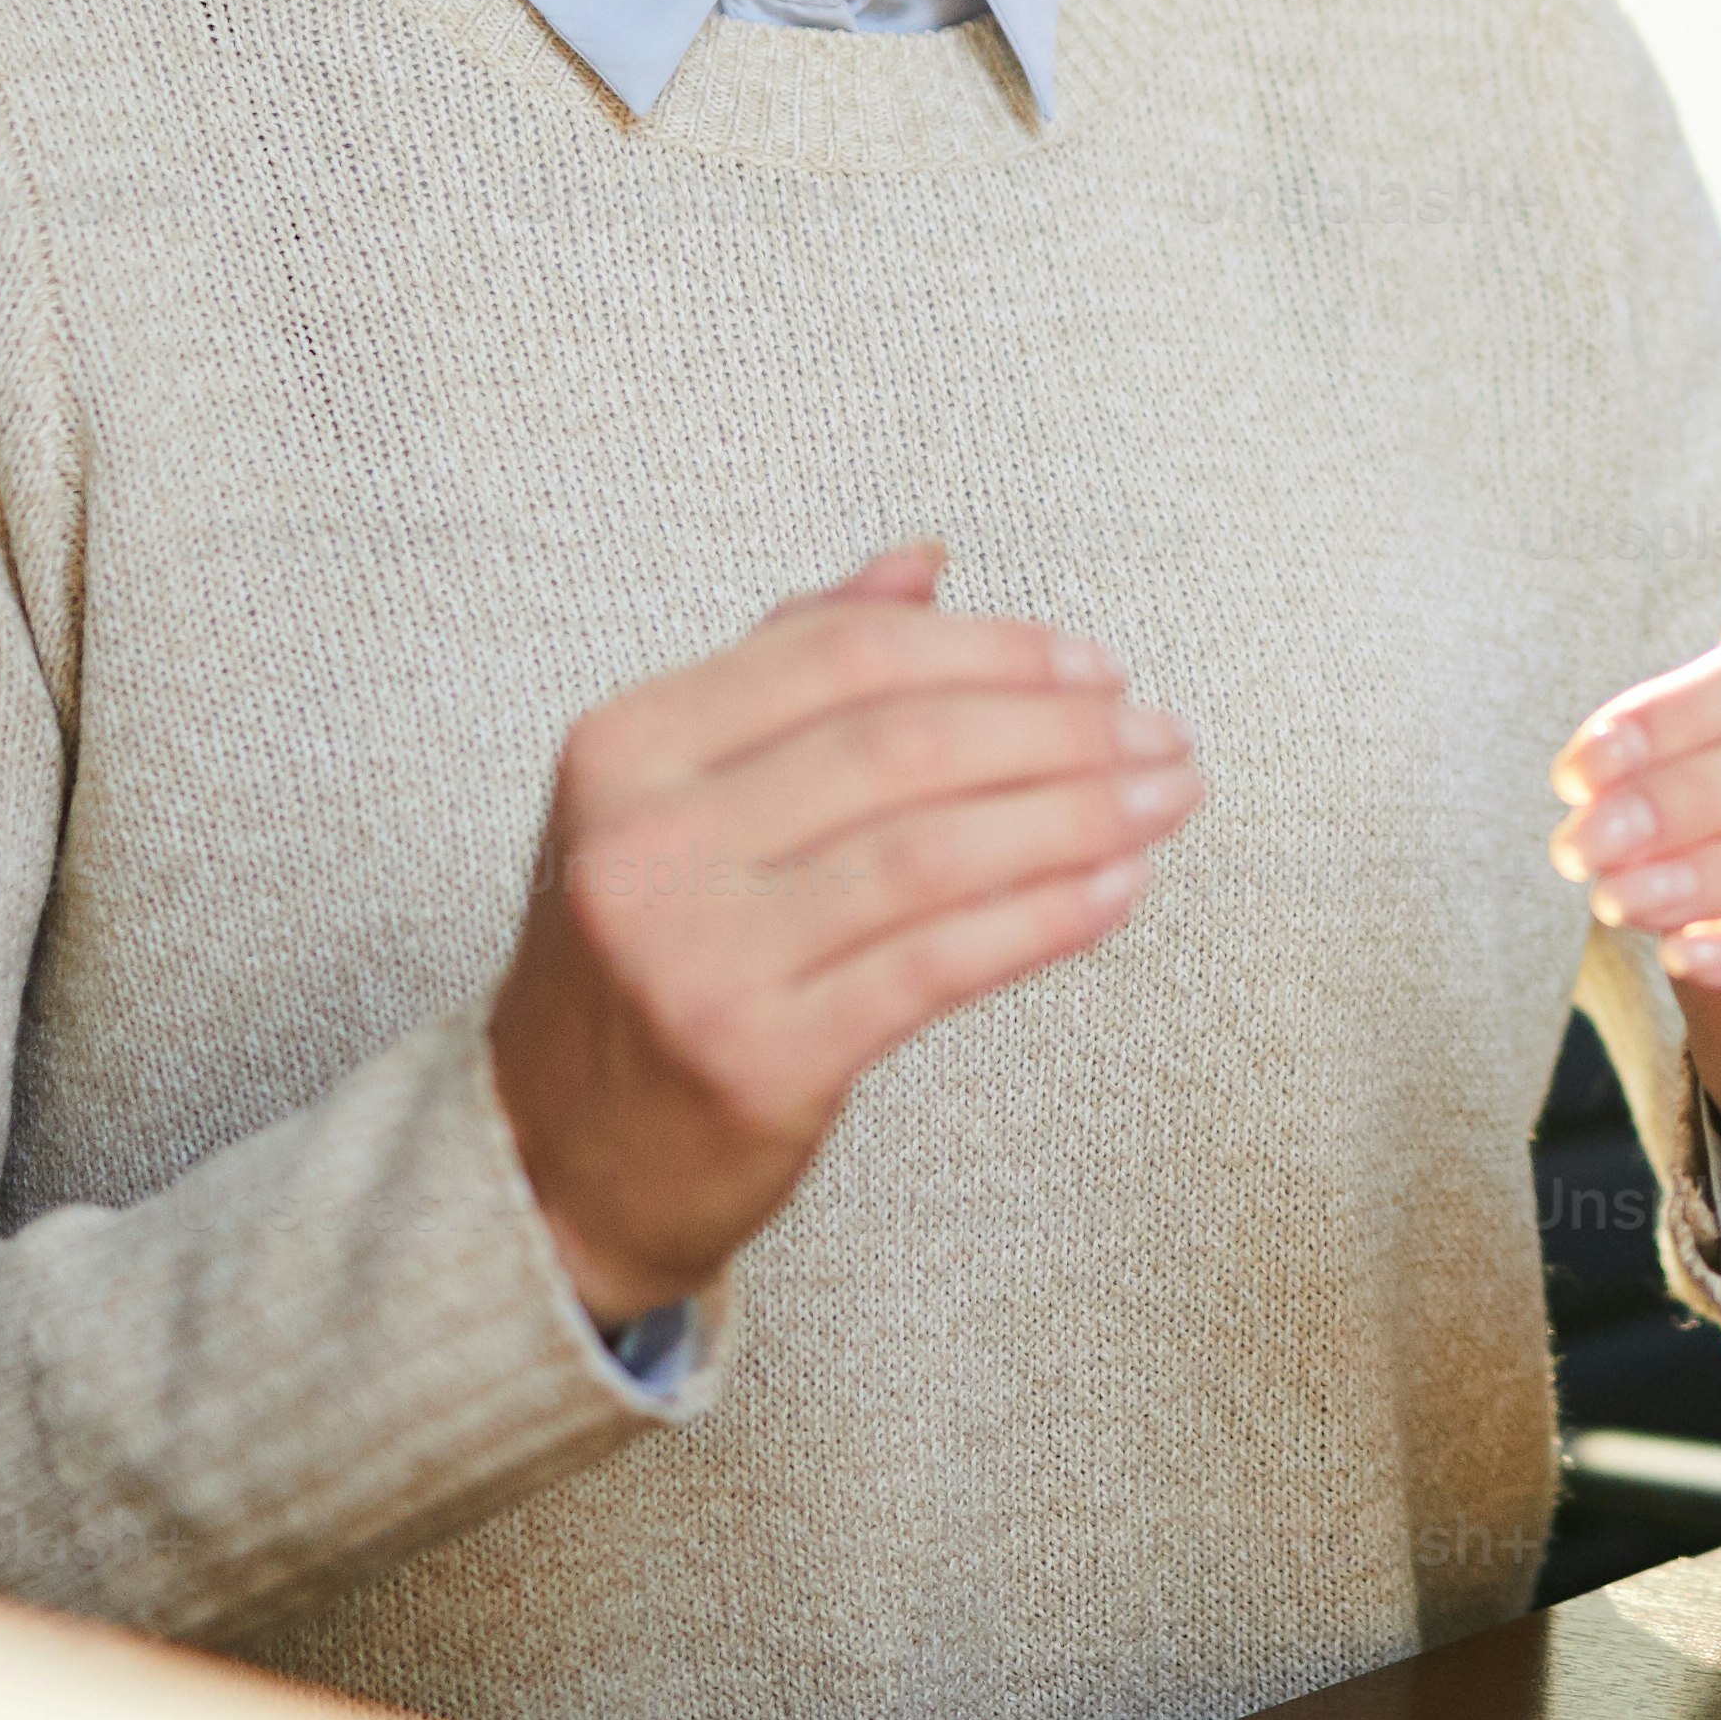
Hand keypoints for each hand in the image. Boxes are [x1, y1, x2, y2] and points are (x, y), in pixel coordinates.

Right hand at [487, 544, 1199, 1323]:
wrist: (554, 1156)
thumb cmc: (646, 950)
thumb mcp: (675, 791)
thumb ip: (788, 666)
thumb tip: (923, 563)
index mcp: (625, 745)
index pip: (844, 655)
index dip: (992, 649)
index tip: (1098, 664)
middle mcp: (647, 842)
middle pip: (902, 746)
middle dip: (1061, 731)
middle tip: (1161, 733)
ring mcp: (699, 954)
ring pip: (935, 852)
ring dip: (1078, 818)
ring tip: (1166, 800)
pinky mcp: (760, 1057)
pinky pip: (939, 964)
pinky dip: (1045, 918)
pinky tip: (1118, 890)